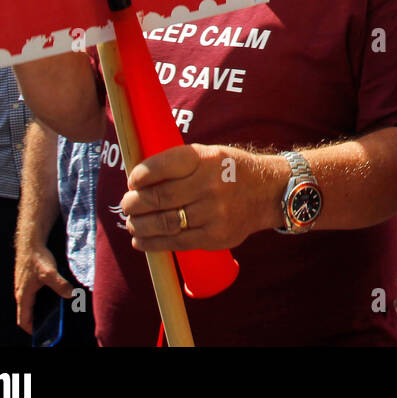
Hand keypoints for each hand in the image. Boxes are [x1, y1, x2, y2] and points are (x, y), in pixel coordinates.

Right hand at [14, 244, 74, 333]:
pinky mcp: (28, 281)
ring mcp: (23, 287)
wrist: (30, 243)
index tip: (41, 333)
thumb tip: (71, 295)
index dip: (31, 329)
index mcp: (23, 296)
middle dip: (37, 321)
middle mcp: (21, 293)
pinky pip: (32, 296)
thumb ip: (60, 285)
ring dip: (39, 310)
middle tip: (51, 325)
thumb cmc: (37, 258)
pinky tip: (53, 296)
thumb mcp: (50, 273)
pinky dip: (40, 300)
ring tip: (53, 313)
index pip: (23, 320)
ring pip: (30, 304)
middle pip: (27, 313)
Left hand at [120, 144, 284, 252]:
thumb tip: (137, 181)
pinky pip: (175, 242)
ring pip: (163, 223)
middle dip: (133, 203)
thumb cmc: (230, 171)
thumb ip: (178, 164)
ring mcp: (214, 212)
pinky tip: (141, 240)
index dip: (140, 176)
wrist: (269, 192)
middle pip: (158, 198)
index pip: (161, 167)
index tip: (133, 181)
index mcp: (205, 159)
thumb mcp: (209, 154)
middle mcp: (210, 184)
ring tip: (132, 223)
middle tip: (127, 205)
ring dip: (139, 225)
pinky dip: (152, 243)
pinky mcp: (215, 236)